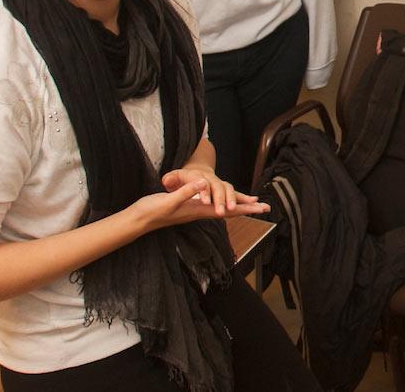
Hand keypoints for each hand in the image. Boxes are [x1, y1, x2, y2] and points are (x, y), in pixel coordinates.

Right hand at [124, 174, 268, 233]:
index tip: (261, 207)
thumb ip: (185, 192)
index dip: (245, 207)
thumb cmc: (151, 210)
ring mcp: (194, 211)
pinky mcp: (188, 208)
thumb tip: (204, 184)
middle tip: (266, 207)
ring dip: (238, 207)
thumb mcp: (168, 200)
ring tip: (252, 205)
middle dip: (248, 208)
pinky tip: (225, 204)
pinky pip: (212, 207)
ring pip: (222, 210)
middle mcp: (199, 212)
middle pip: (229, 212)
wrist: (138, 220)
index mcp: (198, 210)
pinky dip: (223, 204)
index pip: (227, 210)